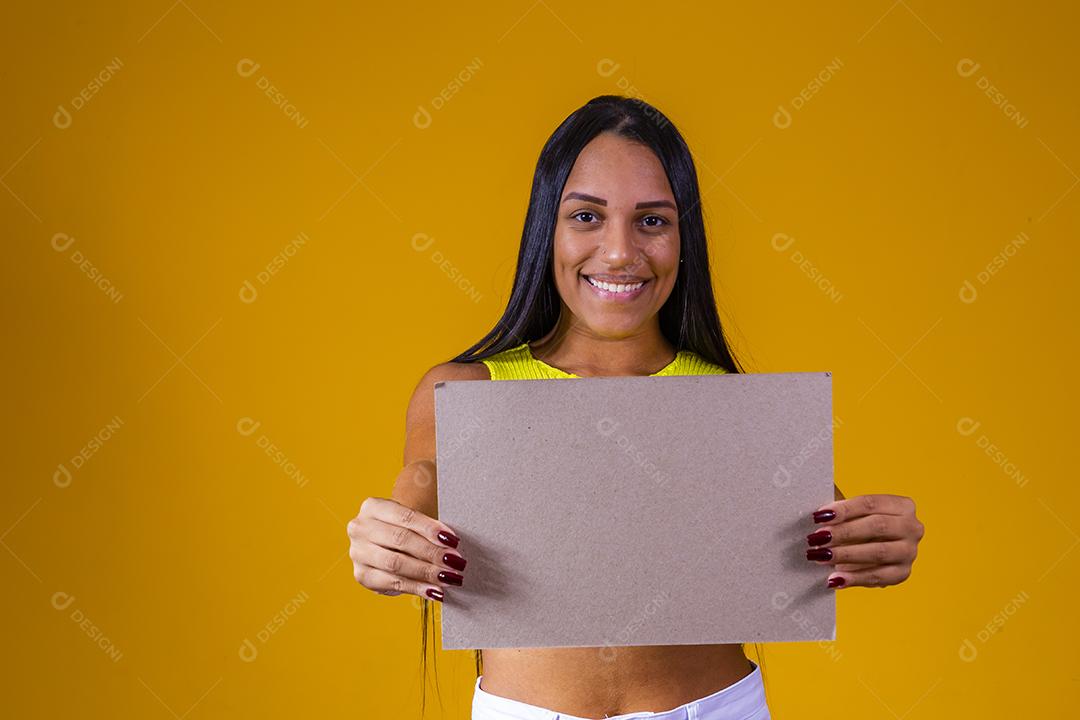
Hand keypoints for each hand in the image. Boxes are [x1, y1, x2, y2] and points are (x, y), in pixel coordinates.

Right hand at [347, 496, 466, 601]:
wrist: (381, 542)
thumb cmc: (402, 528)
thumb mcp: (411, 520)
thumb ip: (428, 529)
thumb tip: (452, 546)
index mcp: (373, 507)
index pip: (406, 517)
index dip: (430, 529)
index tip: (452, 541)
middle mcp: (360, 528)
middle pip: (401, 541)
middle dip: (432, 553)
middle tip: (455, 562)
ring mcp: (358, 552)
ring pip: (396, 564)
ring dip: (426, 572)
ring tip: (448, 577)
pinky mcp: (361, 575)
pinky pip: (392, 583)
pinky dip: (417, 588)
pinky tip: (434, 591)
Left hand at [805, 494, 923, 588]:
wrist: (875, 545)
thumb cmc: (860, 523)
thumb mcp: (853, 512)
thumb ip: (839, 511)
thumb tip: (817, 515)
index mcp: (902, 505)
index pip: (870, 503)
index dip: (844, 509)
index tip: (819, 516)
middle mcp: (912, 527)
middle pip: (876, 527)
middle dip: (843, 533)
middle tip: (817, 538)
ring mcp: (909, 552)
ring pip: (878, 552)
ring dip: (846, 555)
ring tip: (820, 556)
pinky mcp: (902, 573)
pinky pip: (878, 577)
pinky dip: (855, 578)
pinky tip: (834, 579)